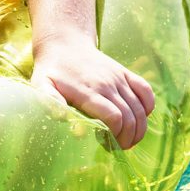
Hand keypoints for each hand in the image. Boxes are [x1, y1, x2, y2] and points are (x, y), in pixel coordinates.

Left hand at [30, 35, 154, 149]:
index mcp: (88, 91)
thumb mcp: (41, 85)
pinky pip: (146, 91)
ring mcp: (118, 77)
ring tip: (127, 139)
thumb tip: (72, 125)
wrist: (64, 43)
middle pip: (130, 117)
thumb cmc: (52, 70)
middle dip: (128, 138)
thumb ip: (51, 103)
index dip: (115, 136)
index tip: (106, 144)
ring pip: (140, 109)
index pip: (113, 118)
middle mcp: (107, 83)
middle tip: (117, 147)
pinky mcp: (124, 73)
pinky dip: (148, 107)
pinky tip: (138, 117)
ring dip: (138, 129)